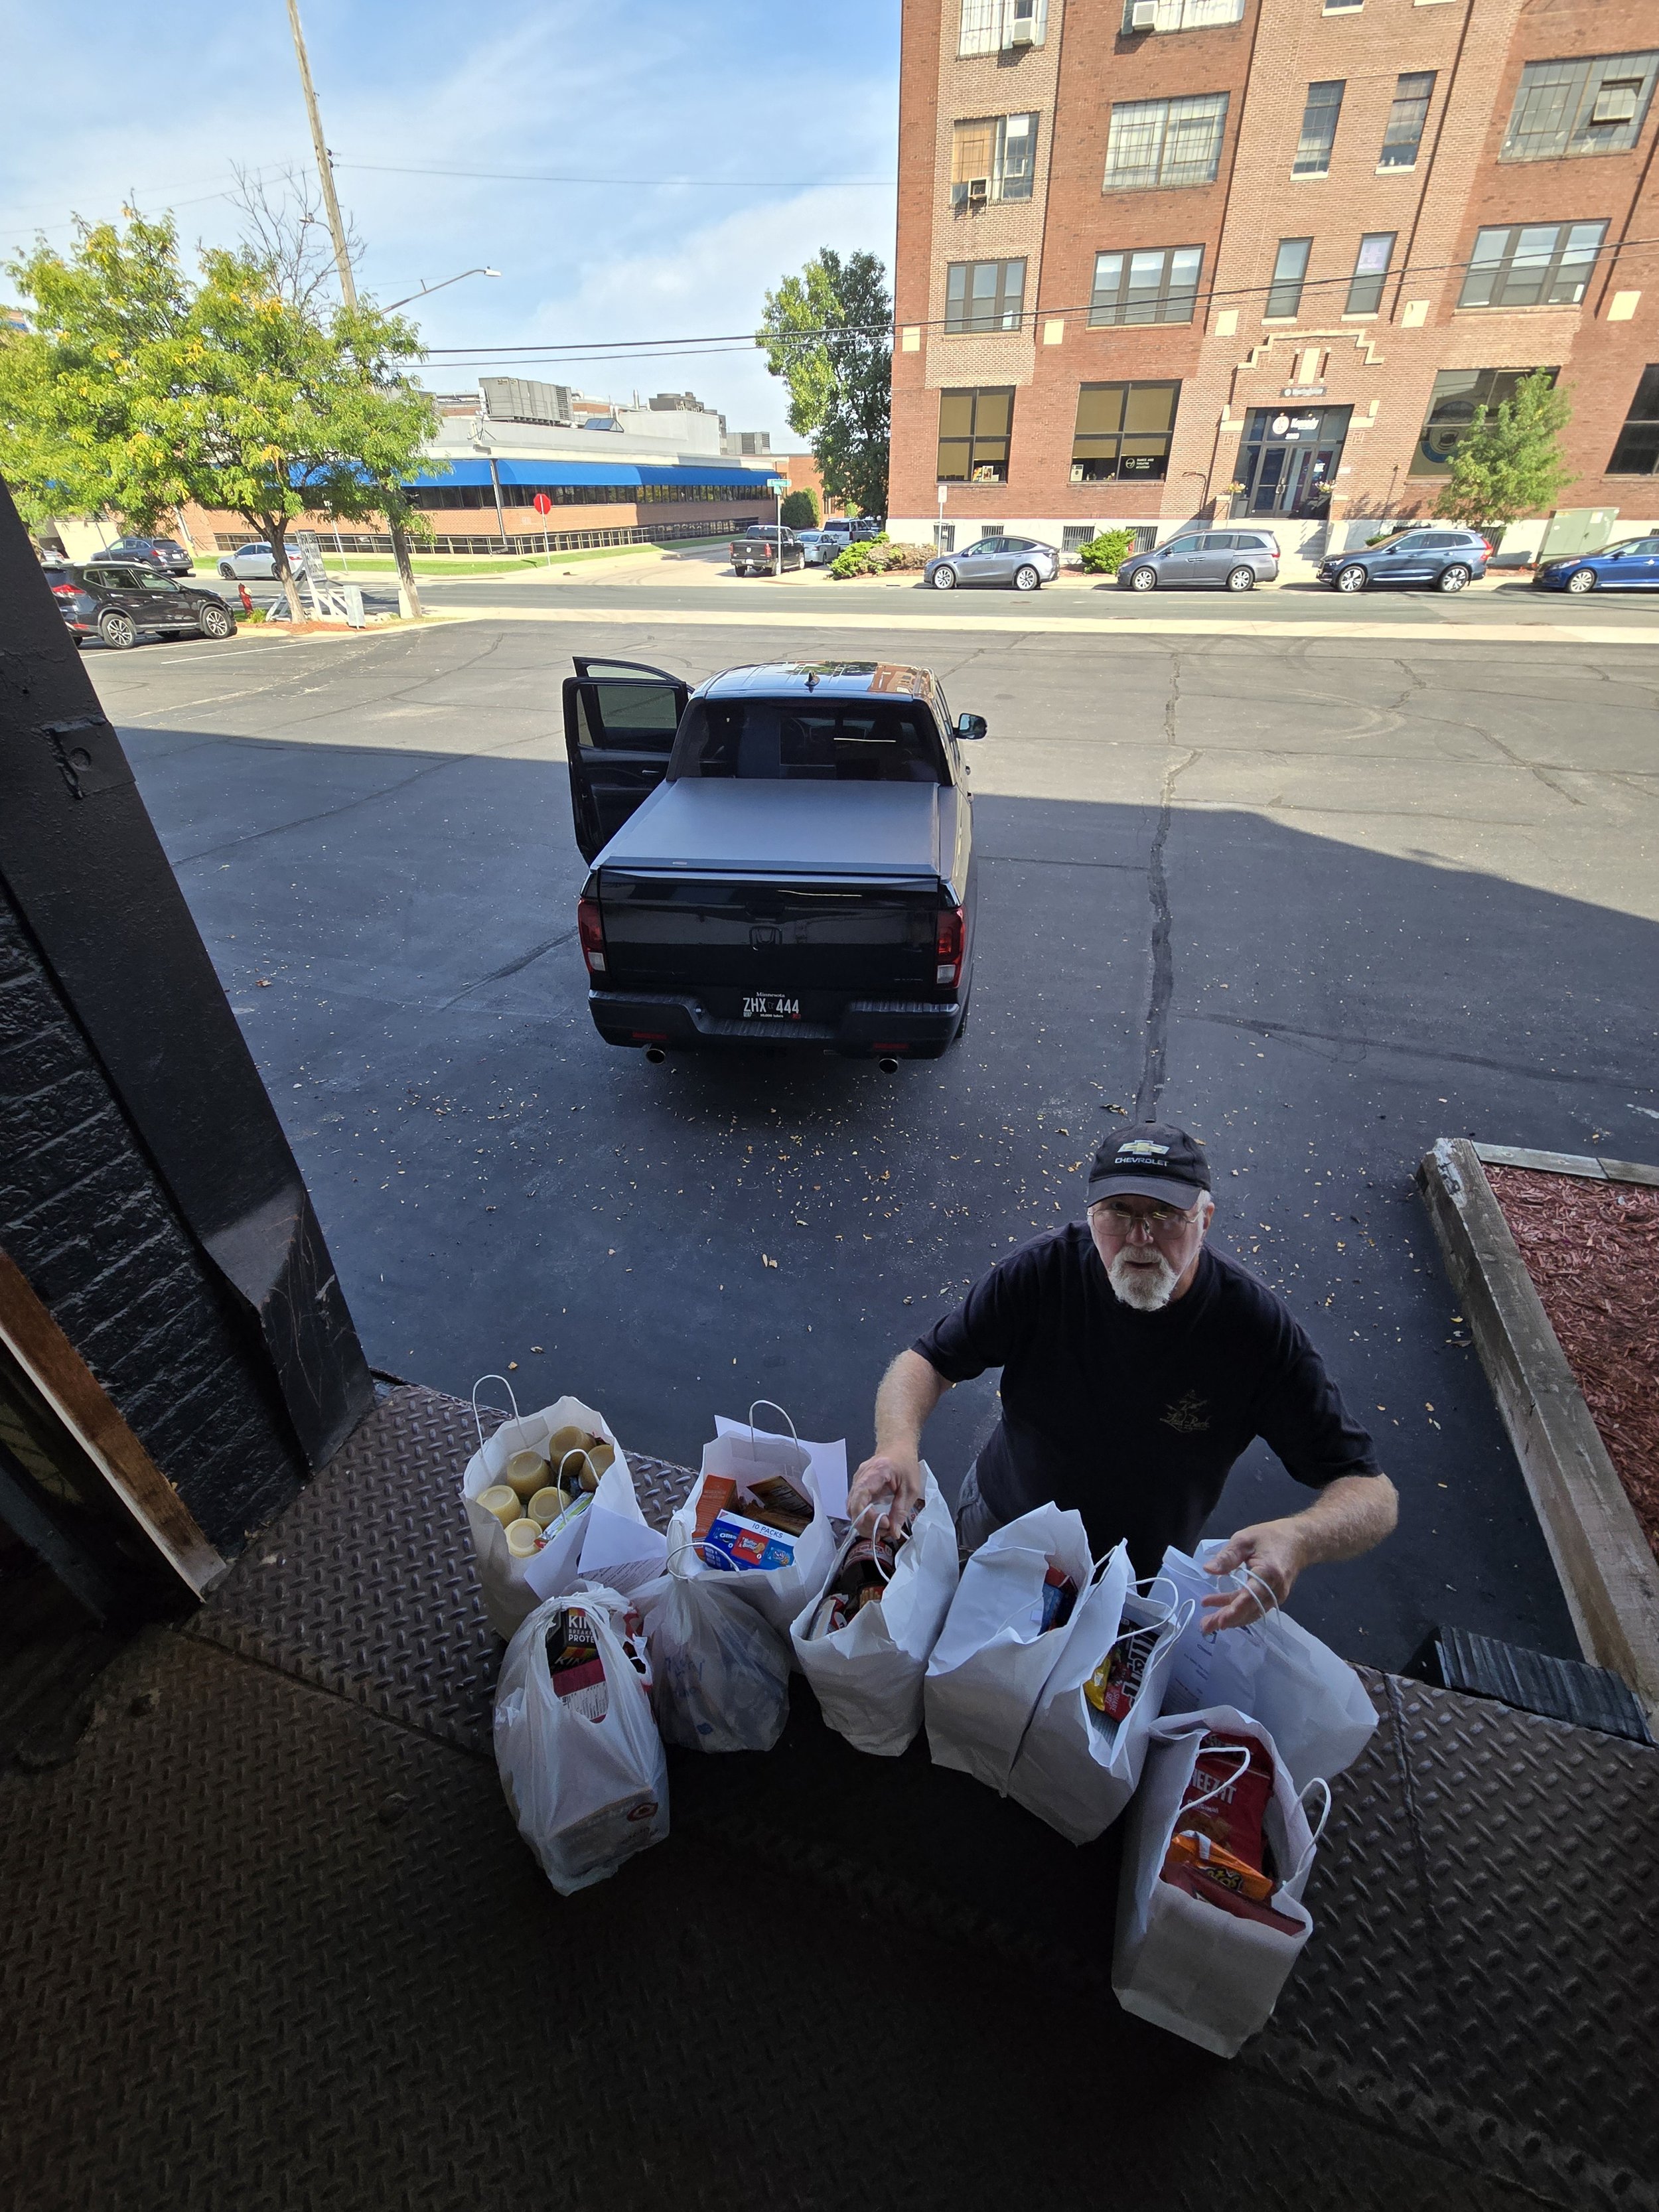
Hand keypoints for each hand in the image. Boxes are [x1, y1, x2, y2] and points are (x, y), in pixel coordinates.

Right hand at [845, 1449, 922, 1539]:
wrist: (898, 1446)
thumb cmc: (905, 1464)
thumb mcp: (910, 1489)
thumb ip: (901, 1511)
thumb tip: (894, 1532)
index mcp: (874, 1474)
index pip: (859, 1499)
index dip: (866, 1517)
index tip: (884, 1525)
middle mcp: (861, 1477)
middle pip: (852, 1507)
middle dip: (865, 1524)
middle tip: (883, 1532)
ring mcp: (857, 1481)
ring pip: (851, 1508)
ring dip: (864, 1523)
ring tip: (881, 1529)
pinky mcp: (859, 1487)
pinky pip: (856, 1505)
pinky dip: (863, 1516)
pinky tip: (875, 1522)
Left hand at [1200, 1518, 1306, 1633]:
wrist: (1299, 1541)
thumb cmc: (1271, 1536)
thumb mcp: (1245, 1539)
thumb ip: (1227, 1556)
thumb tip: (1208, 1569)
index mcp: (1268, 1573)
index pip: (1250, 1597)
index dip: (1234, 1610)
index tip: (1219, 1621)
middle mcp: (1275, 1590)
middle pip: (1249, 1610)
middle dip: (1227, 1619)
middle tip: (1205, 1626)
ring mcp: (1276, 1596)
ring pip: (1251, 1612)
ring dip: (1231, 1617)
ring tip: (1209, 1621)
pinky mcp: (1274, 1597)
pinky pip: (1255, 1607)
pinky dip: (1239, 1610)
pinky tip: (1222, 1609)